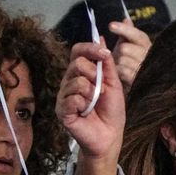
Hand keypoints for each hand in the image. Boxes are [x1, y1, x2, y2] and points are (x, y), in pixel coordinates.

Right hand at [56, 39, 125, 162]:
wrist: (110, 136)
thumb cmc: (111, 111)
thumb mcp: (113, 83)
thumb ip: (107, 63)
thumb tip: (100, 38)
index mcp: (81, 73)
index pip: (78, 51)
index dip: (90, 48)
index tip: (104, 52)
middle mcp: (69, 81)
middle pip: (77, 63)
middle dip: (95, 74)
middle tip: (102, 89)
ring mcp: (64, 96)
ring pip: (76, 82)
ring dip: (92, 93)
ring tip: (94, 104)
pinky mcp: (61, 110)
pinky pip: (72, 99)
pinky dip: (84, 105)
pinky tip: (86, 112)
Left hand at [106, 19, 150, 88]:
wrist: (137, 86)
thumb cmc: (130, 62)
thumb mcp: (128, 45)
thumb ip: (127, 33)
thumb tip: (126, 20)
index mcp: (147, 44)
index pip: (137, 35)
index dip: (124, 29)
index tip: (110, 26)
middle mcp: (149, 56)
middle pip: (125, 48)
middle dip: (118, 51)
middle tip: (119, 55)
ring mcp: (145, 69)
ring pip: (122, 60)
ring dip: (117, 62)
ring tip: (121, 65)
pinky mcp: (139, 80)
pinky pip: (122, 71)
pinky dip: (118, 71)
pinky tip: (120, 72)